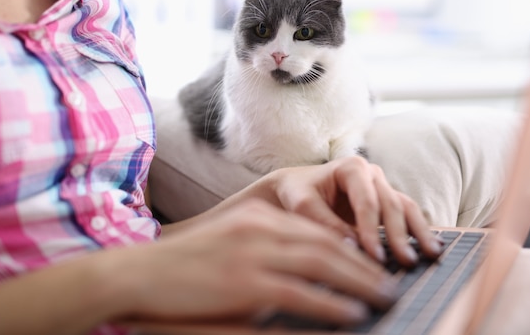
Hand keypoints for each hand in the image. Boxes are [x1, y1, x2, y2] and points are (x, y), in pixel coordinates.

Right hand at [120, 200, 397, 326]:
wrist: (139, 272)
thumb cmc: (184, 265)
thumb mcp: (228, 245)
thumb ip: (265, 250)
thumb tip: (301, 271)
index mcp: (257, 215)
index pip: (315, 228)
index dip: (348, 247)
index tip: (370, 263)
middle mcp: (260, 226)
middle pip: (327, 243)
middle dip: (364, 264)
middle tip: (390, 282)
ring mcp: (253, 251)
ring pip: (322, 263)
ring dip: (360, 282)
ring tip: (385, 296)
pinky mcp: (245, 281)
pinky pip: (301, 292)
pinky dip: (331, 303)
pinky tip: (352, 313)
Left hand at [267, 156, 442, 266]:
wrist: (294, 189)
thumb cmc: (296, 193)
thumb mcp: (302, 205)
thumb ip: (326, 223)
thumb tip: (354, 247)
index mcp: (351, 167)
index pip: (366, 201)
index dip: (372, 230)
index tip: (374, 256)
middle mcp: (372, 174)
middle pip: (391, 205)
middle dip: (399, 235)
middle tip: (407, 262)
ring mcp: (382, 187)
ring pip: (406, 209)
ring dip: (419, 233)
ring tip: (432, 256)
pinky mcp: (386, 203)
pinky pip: (407, 216)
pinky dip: (417, 233)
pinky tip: (430, 250)